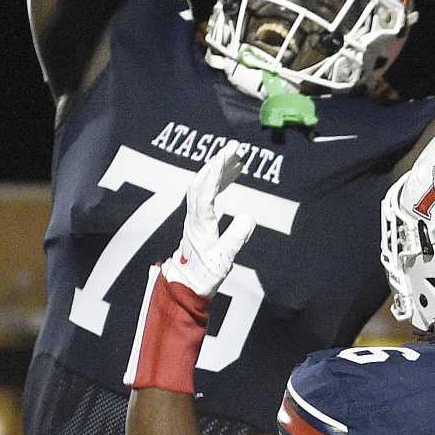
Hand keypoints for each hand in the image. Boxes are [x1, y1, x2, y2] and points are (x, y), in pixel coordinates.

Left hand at [163, 145, 256, 297]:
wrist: (185, 287)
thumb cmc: (203, 276)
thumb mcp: (223, 259)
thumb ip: (235, 238)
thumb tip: (249, 217)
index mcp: (200, 224)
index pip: (206, 190)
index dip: (217, 171)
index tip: (229, 153)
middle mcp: (194, 216)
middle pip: (201, 181)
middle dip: (217, 162)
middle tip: (235, 147)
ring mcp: (194, 217)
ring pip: (203, 186)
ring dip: (218, 169)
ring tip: (237, 157)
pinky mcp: (198, 220)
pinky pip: (207, 194)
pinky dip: (219, 181)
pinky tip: (232, 176)